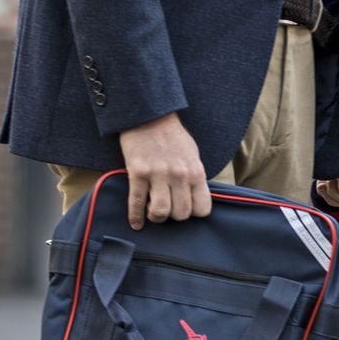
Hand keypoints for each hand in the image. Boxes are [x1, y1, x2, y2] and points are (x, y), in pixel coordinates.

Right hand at [119, 112, 209, 229]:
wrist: (149, 116)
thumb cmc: (173, 137)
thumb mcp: (193, 156)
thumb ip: (194, 177)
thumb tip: (194, 198)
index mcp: (196, 172)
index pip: (203, 208)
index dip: (194, 213)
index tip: (186, 209)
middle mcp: (180, 176)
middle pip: (181, 214)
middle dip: (174, 216)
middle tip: (168, 210)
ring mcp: (159, 174)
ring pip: (161, 212)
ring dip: (157, 217)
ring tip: (153, 212)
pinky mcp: (138, 172)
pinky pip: (137, 201)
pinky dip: (135, 216)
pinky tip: (136, 223)